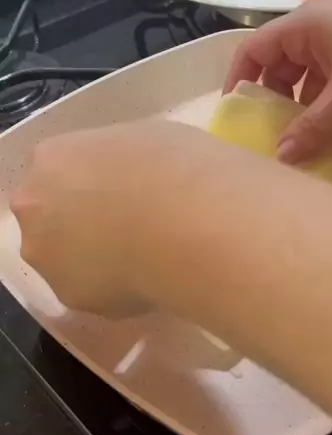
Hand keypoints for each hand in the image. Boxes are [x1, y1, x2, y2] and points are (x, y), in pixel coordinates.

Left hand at [10, 121, 167, 318]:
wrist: (193, 230)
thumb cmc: (177, 168)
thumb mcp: (147, 136)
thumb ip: (118, 160)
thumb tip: (129, 175)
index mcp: (52, 158)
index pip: (58, 168)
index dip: (91, 180)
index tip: (121, 187)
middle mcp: (35, 208)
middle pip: (48, 214)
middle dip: (78, 219)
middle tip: (127, 223)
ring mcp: (48, 257)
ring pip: (64, 257)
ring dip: (91, 256)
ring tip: (142, 256)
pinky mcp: (70, 298)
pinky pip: (91, 290)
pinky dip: (113, 286)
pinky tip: (147, 278)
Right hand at [224, 0, 331, 162]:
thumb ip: (314, 126)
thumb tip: (280, 157)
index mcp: (304, 27)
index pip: (253, 51)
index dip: (239, 83)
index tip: (235, 120)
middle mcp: (317, 34)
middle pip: (281, 73)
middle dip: (278, 110)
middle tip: (274, 147)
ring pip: (312, 88)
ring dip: (311, 120)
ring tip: (309, 157)